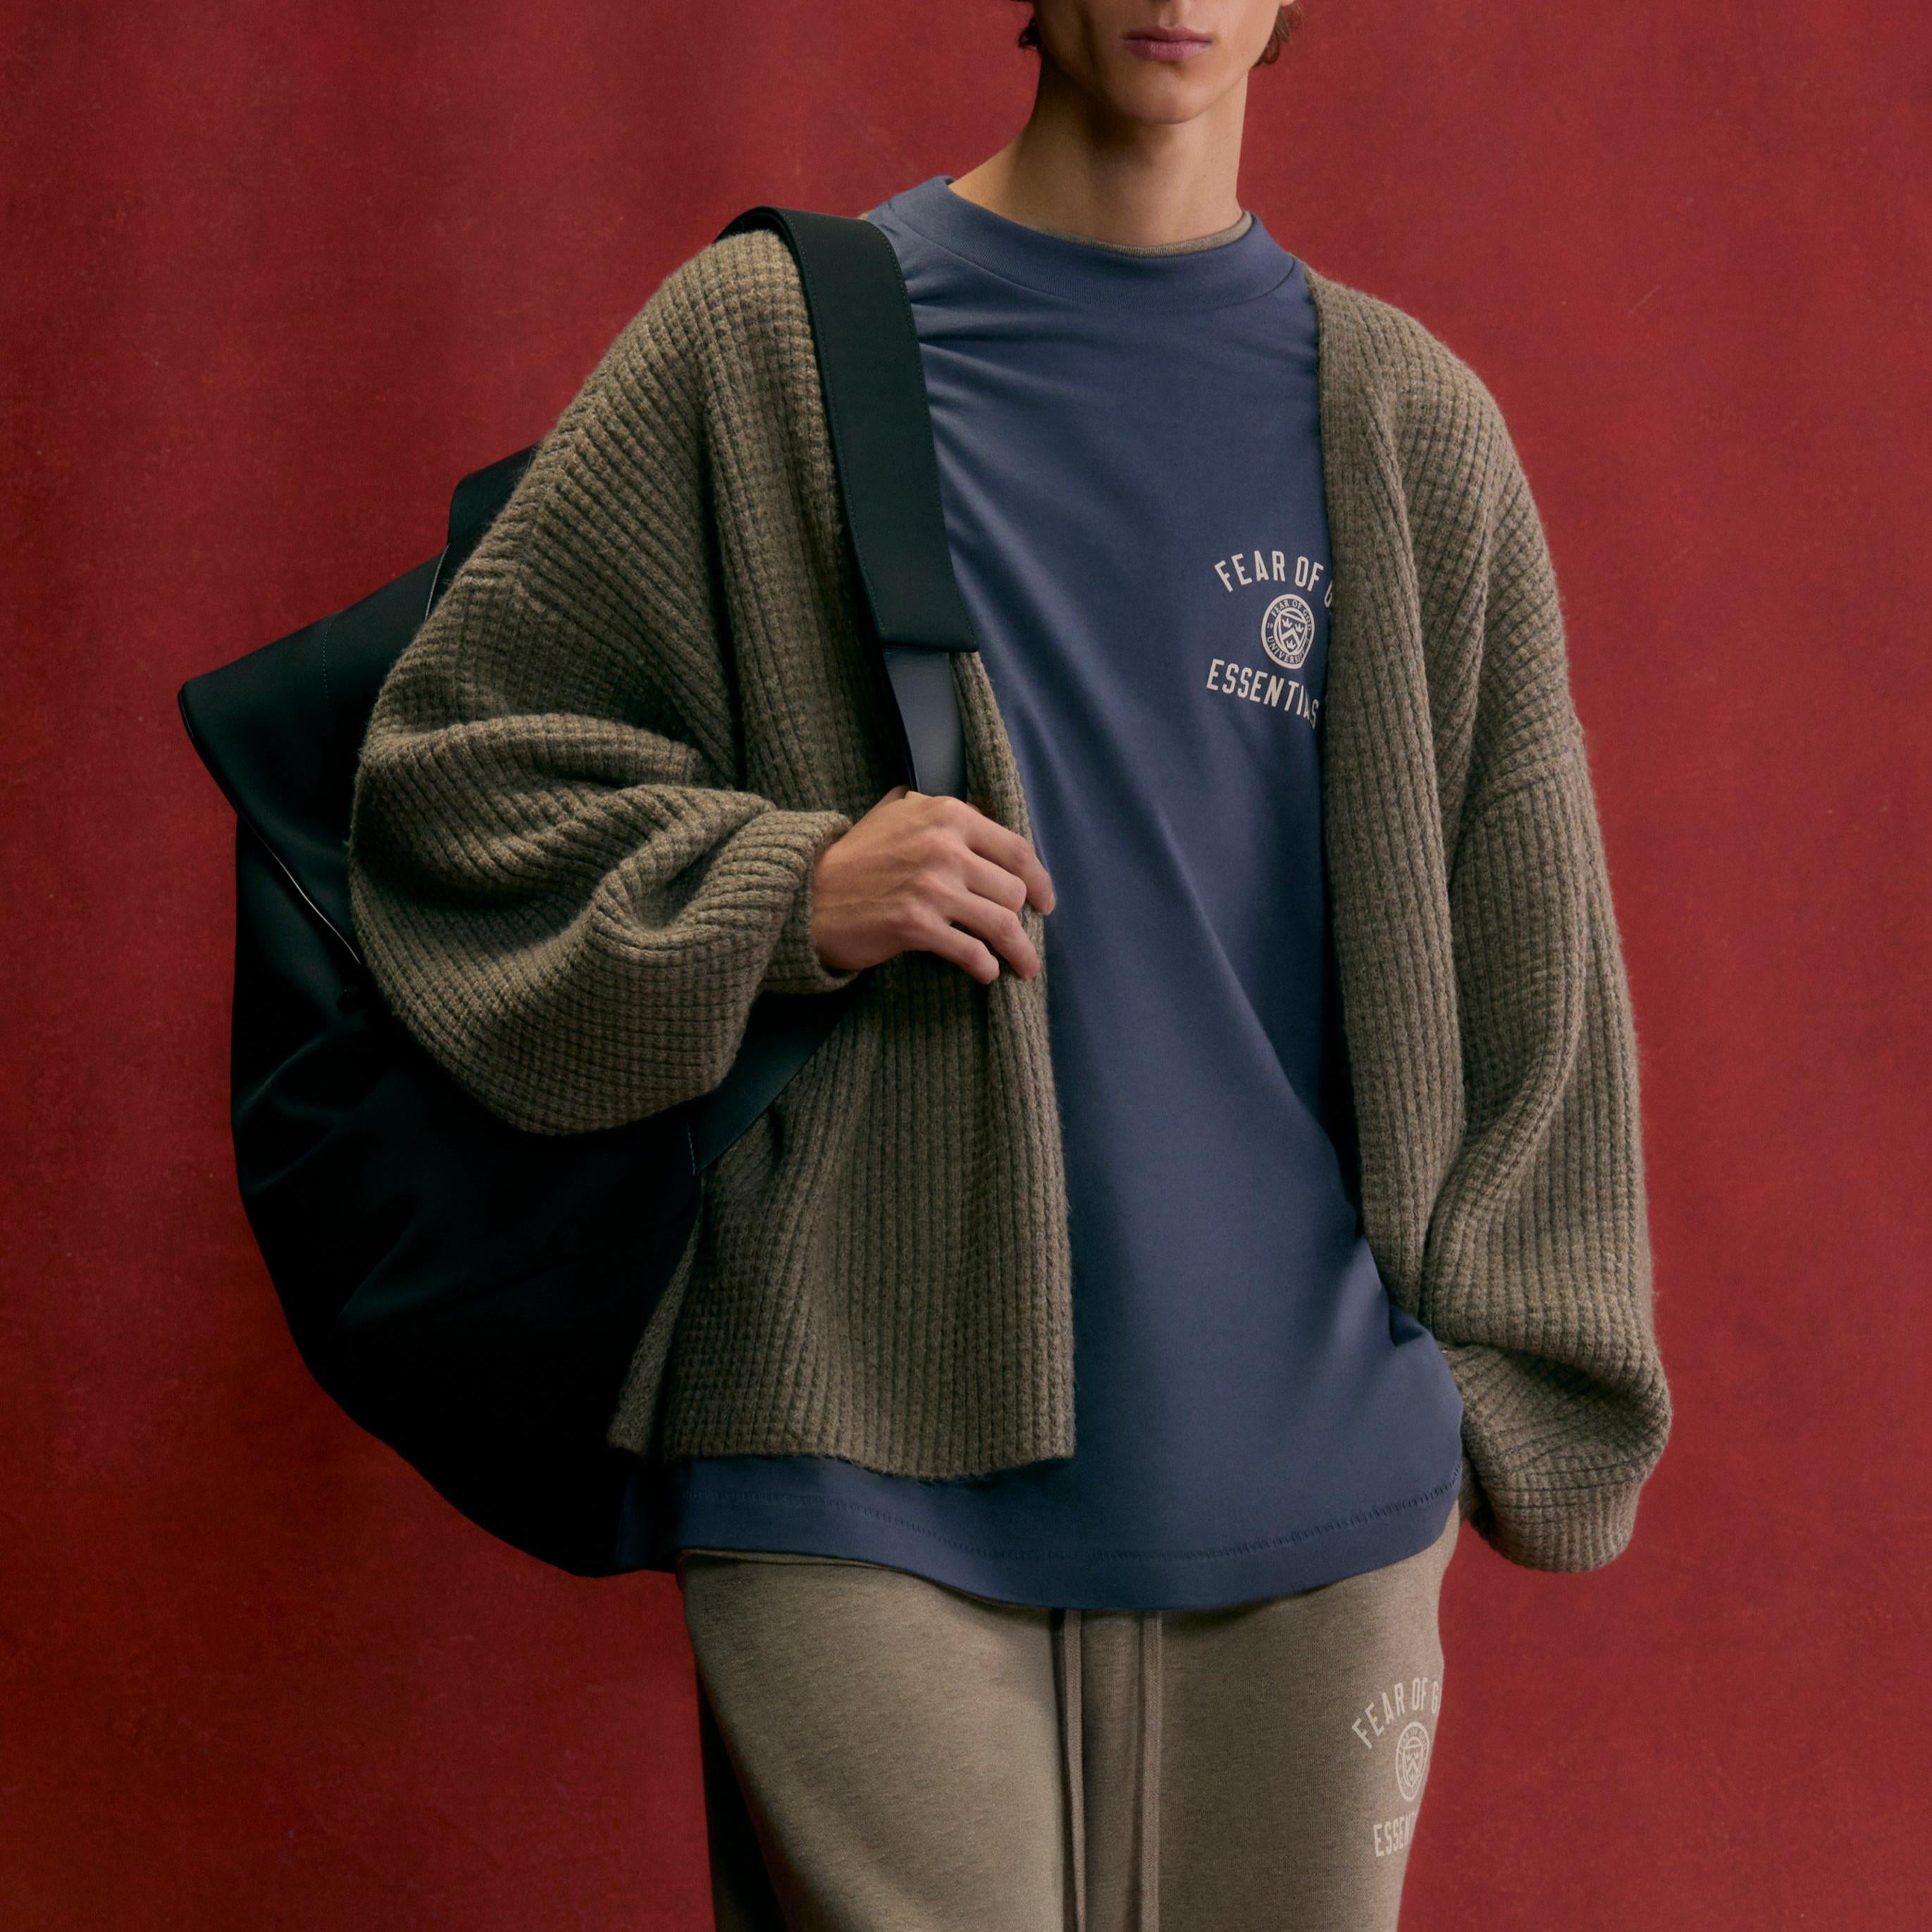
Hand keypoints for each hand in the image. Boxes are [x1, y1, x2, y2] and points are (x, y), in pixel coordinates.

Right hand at [809, 785, 1055, 984]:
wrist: (807, 893)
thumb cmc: (855, 857)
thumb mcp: (897, 813)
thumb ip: (939, 813)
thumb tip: (981, 817)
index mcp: (947, 815)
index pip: (1015, 849)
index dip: (1039, 879)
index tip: (1045, 901)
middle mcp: (944, 846)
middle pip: (1013, 890)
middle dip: (1022, 920)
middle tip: (1023, 939)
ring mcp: (931, 887)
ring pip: (1001, 924)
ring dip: (1018, 952)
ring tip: (1023, 967)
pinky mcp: (916, 925)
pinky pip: (971, 952)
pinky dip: (985, 966)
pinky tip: (986, 972)